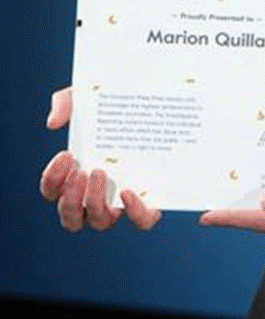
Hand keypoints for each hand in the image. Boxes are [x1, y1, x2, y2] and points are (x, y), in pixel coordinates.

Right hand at [39, 86, 161, 231]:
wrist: (156, 101)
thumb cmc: (116, 103)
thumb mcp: (88, 96)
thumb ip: (66, 102)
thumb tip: (54, 123)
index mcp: (76, 176)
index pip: (53, 191)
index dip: (52, 180)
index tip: (66, 155)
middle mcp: (96, 194)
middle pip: (71, 217)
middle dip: (70, 198)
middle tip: (82, 171)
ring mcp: (122, 200)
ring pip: (100, 222)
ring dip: (94, 203)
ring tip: (100, 173)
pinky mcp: (151, 198)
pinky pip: (141, 220)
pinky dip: (134, 213)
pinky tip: (129, 191)